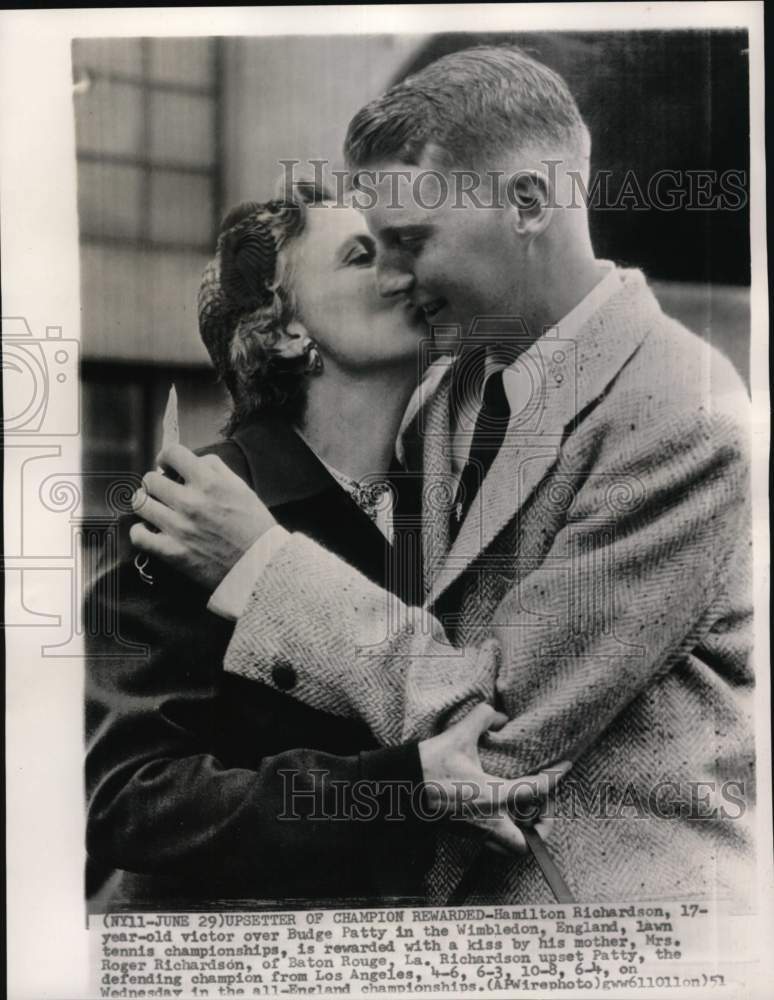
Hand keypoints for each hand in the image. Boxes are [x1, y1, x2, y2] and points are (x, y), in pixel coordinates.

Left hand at [129, 444, 275, 591]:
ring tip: (155, 509)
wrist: (260, 565)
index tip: (167, 465)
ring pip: (140, 503)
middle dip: (157, 483)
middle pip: (151, 479)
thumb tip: (193, 461)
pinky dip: (140, 532)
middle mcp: (191, 502)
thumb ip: (216, 469)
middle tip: (164, 492)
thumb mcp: (242, 488)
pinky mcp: (172, 552)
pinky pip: (138, 535)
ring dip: (146, 504)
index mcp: (210, 483)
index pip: (173, 453)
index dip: (166, 457)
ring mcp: (179, 528)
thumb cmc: (254, 527)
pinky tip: (150, 531)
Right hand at [418, 703, 567, 855]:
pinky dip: (502, 829)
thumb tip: (499, 716)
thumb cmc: (430, 764)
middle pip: (525, 845)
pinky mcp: (462, 832)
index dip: (555, 777)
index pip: (536, 790)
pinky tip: (497, 807)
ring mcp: (474, 831)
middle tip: (541, 808)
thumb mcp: (458, 735)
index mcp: (492, 797)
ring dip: (520, 832)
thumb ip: (482, 718)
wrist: (398, 786)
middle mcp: (487, 821)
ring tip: (522, 810)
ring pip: (508, 847)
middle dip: (540, 831)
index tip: (565, 767)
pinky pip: (491, 839)